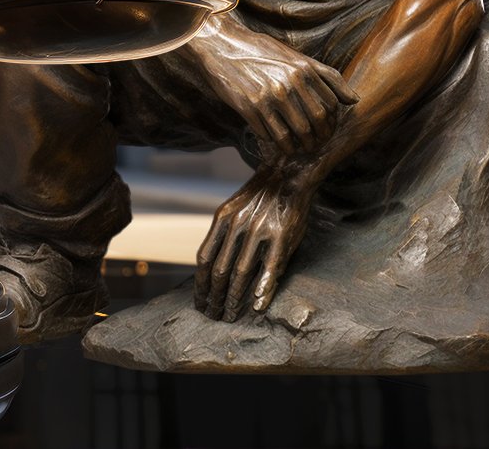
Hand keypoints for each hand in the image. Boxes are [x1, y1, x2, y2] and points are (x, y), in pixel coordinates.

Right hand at [187, 22, 354, 157]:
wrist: (222, 46)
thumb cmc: (261, 51)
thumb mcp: (297, 57)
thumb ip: (327, 75)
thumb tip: (353, 100)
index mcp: (304, 70)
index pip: (330, 106)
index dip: (331, 123)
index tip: (326, 130)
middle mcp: (290, 84)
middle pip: (315, 122)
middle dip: (318, 139)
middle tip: (315, 145)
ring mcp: (269, 97)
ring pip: (294, 134)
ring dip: (299, 147)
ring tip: (297, 149)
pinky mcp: (250, 107)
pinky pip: (270, 134)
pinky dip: (275, 142)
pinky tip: (275, 141)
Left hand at [193, 167, 315, 320]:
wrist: (290, 172)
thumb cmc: (261, 195)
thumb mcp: (234, 208)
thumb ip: (223, 233)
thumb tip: (210, 263)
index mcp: (222, 218)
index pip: (205, 258)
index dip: (200, 283)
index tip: (199, 301)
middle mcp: (237, 225)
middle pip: (220, 270)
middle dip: (214, 296)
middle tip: (212, 316)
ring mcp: (260, 230)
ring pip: (242, 272)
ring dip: (234, 298)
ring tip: (230, 315)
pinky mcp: (283, 236)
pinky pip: (270, 267)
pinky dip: (263, 288)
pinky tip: (257, 304)